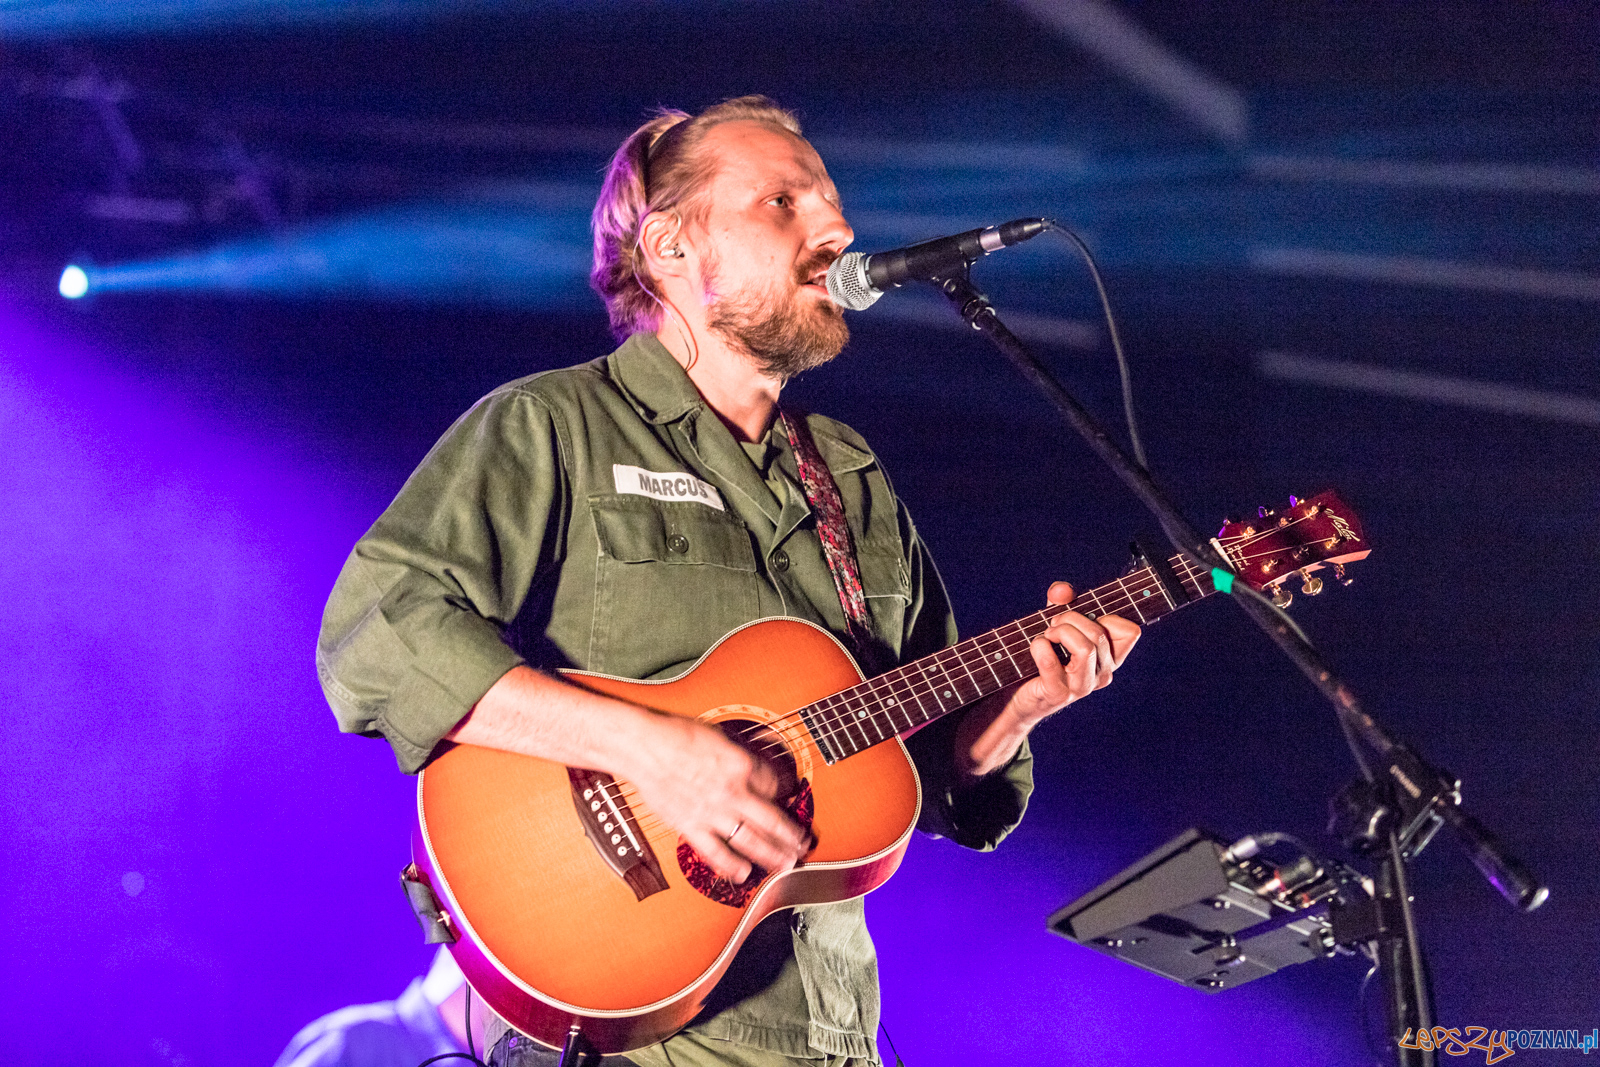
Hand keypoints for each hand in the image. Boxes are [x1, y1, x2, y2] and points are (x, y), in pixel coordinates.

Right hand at [618, 713, 809, 884]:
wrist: (643, 747)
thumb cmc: (675, 734)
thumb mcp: (719, 736)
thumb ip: (739, 755)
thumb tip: (753, 768)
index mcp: (742, 765)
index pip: (774, 784)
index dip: (784, 791)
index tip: (786, 797)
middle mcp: (733, 792)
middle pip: (773, 820)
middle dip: (792, 835)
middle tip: (803, 844)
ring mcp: (713, 812)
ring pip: (752, 840)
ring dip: (773, 854)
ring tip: (788, 863)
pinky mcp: (691, 826)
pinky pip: (717, 852)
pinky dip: (732, 866)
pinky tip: (745, 873)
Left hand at [1007, 581, 1140, 725]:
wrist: (1023, 695)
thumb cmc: (1045, 656)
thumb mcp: (1056, 623)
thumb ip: (1061, 602)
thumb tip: (1062, 591)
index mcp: (1110, 658)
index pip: (1130, 632)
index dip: (1106, 616)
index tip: (1083, 619)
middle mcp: (1102, 675)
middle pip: (1100, 633)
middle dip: (1071, 618)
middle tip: (1053, 625)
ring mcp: (1082, 687)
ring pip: (1085, 648)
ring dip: (1060, 632)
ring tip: (1047, 636)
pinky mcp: (1059, 694)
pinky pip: (1050, 661)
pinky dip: (1039, 646)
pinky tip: (1035, 647)